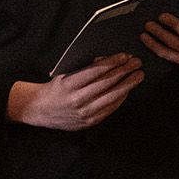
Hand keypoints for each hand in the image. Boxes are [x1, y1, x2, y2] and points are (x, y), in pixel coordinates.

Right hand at [7, 54, 143, 130]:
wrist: (39, 110)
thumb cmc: (54, 89)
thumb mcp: (64, 74)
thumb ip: (84, 69)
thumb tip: (107, 61)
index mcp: (69, 85)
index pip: (95, 71)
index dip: (112, 62)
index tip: (125, 56)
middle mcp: (77, 99)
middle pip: (107, 83)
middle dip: (124, 71)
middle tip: (137, 63)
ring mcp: (84, 112)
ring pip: (112, 96)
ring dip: (128, 84)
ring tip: (138, 76)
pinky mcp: (89, 122)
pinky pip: (110, 108)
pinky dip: (121, 98)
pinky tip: (127, 90)